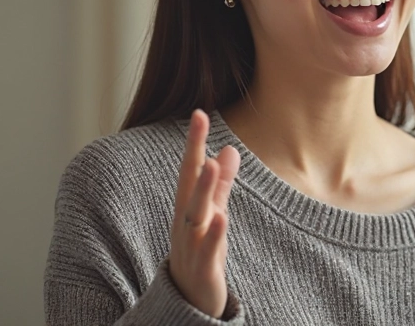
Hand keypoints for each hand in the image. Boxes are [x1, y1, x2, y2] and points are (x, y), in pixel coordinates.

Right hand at [169, 109, 240, 317]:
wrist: (189, 303)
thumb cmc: (201, 253)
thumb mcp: (213, 215)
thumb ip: (222, 186)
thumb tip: (229, 149)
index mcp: (188, 208)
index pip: (191, 169)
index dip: (195, 142)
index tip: (199, 112)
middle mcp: (185, 222)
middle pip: (188, 184)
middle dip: (194, 153)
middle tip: (200, 121)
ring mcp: (191, 246)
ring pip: (194, 215)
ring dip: (202, 190)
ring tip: (211, 164)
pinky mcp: (202, 269)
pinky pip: (206, 251)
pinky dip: (213, 235)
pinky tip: (221, 218)